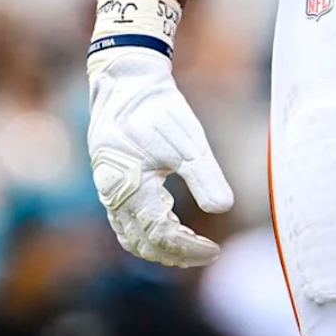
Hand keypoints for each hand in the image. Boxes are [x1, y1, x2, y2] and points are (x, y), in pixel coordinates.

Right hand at [87, 47, 234, 266]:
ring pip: (130, 234)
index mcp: (130, 190)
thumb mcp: (188, 142)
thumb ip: (204, 177)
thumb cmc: (158, 110)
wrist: (128, 82)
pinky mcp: (112, 180)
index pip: (160, 236)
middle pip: (142, 242)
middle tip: (205, 252)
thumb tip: (225, 208)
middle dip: (174, 253)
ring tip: (189, 246)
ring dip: (159, 246)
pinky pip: (124, 220)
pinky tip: (169, 222)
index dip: (188, 248)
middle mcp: (114, 196)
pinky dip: (147, 230)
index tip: (213, 249)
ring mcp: (110, 189)